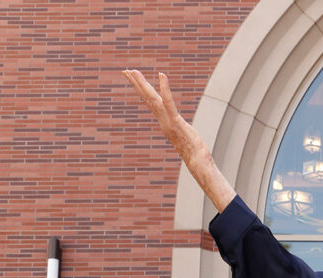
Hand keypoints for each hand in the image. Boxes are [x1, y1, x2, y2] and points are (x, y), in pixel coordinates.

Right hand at [122, 69, 236, 211]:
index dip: (142, 90)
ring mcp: (168, 121)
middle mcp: (163, 120)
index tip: (133, 79)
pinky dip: (164, 88)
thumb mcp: (185, 137)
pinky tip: (162, 75)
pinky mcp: (176, 122)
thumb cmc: (195, 151)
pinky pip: (169, 102)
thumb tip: (180, 129)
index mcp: (164, 122)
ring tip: (133, 71)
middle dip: (136, 84)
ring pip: (152, 99)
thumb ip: (180, 130)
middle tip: (125, 70)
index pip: (151, 102)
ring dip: (142, 84)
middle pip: (147, 98)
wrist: (197, 162)